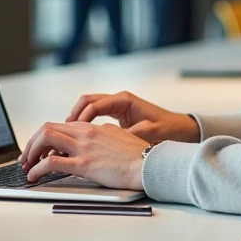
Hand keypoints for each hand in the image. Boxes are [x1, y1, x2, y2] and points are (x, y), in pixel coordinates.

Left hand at [20, 122, 147, 187]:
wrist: (149, 165)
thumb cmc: (138, 156)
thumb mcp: (117, 138)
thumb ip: (102, 137)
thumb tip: (94, 142)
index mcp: (93, 127)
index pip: (60, 126)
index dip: (45, 137)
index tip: (40, 149)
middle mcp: (85, 133)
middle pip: (47, 128)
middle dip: (32, 143)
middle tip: (27, 157)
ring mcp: (84, 147)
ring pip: (45, 139)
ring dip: (31, 152)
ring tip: (27, 166)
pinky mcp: (84, 164)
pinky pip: (52, 163)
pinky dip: (37, 168)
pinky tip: (34, 176)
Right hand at [64, 91, 199, 143]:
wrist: (178, 128)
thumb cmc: (166, 128)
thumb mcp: (149, 132)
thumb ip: (132, 134)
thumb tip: (117, 140)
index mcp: (124, 101)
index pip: (95, 105)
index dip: (82, 118)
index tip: (74, 130)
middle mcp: (118, 100)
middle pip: (87, 101)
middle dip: (73, 114)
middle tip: (62, 129)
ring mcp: (117, 105)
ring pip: (89, 106)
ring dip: (77, 118)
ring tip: (66, 133)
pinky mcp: (117, 114)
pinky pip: (95, 114)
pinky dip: (85, 122)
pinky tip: (80, 135)